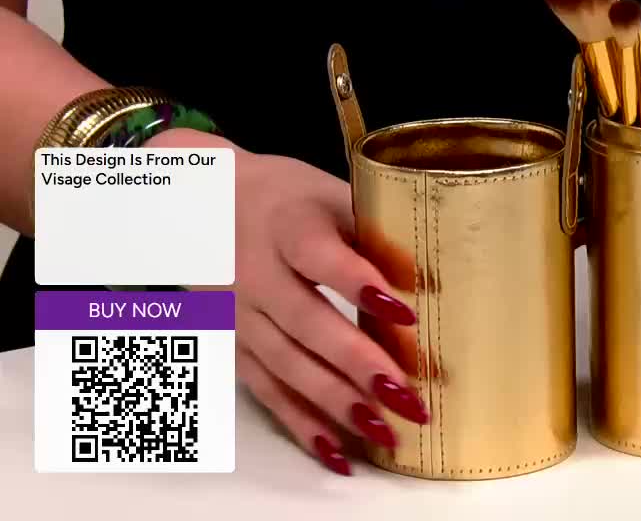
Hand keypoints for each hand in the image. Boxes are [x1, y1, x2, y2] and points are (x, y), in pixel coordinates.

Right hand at [152, 129, 428, 475]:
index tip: (407, 311)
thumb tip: (432, 274)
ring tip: (387, 431)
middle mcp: (256, 274)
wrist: (202, 204)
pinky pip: (268, 392)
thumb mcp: (329, 195)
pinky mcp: (233, 347)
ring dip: (337, 403)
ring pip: (287, 365)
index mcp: (287, 226)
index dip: (359, 283)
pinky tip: (340, 451)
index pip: (321, 256)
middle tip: (406, 395)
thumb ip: (374, 232)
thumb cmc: (287, 199)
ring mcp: (240, 315)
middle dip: (357, 364)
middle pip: (306, 323)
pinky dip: (303, 424)